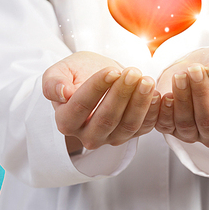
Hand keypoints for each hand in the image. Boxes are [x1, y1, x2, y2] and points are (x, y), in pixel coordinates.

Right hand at [42, 51, 160, 152]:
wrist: (99, 77)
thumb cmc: (76, 74)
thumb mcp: (59, 71)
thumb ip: (52, 82)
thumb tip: (62, 93)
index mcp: (66, 121)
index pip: (80, 107)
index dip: (97, 89)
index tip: (111, 71)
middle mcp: (87, 136)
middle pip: (106, 119)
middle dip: (121, 94)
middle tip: (133, 72)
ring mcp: (111, 138)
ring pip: (127, 125)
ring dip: (139, 102)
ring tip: (146, 79)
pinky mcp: (131, 135)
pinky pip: (144, 127)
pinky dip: (152, 112)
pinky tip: (156, 94)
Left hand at [155, 47, 208, 147]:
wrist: (195, 66)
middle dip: (201, 92)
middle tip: (195, 69)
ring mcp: (192, 134)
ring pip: (187, 123)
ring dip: (182, 98)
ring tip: (180, 75)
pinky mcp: (170, 129)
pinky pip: (165, 125)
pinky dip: (164, 110)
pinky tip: (165, 93)